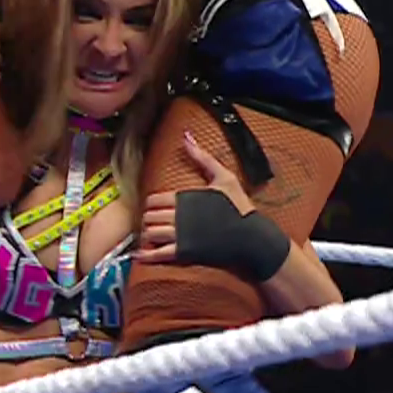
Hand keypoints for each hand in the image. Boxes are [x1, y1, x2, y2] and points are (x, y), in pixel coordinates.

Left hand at [137, 132, 250, 263]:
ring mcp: (180, 234)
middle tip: (152, 224)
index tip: (155, 209)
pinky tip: (140, 255)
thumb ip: (203, 158)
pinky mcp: (185, 252)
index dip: (151, 205)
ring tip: (150, 237)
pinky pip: (158, 254)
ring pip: (150, 234)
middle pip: (148, 217)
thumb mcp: (224, 177)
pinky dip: (146, 255)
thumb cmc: (239, 206)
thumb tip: (187, 137)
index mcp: (184, 196)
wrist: (251, 237)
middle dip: (148, 220)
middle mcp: (178, 215)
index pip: (153, 200)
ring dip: (147, 235)